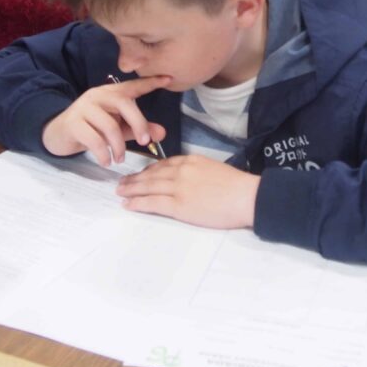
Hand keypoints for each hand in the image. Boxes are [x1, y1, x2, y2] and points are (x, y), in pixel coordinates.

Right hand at [41, 74, 171, 165]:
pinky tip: (107, 161)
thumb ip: (138, 128)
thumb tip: (162, 133)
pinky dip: (103, 153)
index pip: (134, 85)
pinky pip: (94, 139)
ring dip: (119, 145)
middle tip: (144, 142)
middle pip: (124, 103)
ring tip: (120, 159)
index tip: (169, 79)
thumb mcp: (118, 127)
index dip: (151, 82)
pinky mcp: (73, 123)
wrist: (58, 134)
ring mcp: (84, 107)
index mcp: (112, 93)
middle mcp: (99, 95)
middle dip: (138, 123)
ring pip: (109, 125)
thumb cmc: (93, 128)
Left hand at [116, 155, 260, 228]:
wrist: (246, 196)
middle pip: (152, 174)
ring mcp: (178, 188)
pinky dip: (137, 203)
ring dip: (131, 189)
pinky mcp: (178, 205)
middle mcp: (181, 171)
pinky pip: (152, 203)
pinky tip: (128, 204)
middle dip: (135, 179)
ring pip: (148, 187)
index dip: (149, 170)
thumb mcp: (215, 169)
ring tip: (120, 192)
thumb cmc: (237, 186)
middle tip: (122, 182)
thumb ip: (198, 171)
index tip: (141, 173)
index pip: (165, 164)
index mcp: (191, 160)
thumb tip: (190, 180)